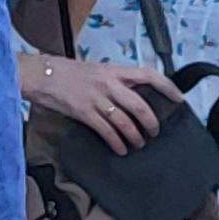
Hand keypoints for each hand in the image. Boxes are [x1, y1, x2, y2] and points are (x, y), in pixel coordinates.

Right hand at [26, 56, 175, 154]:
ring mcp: (96, 98)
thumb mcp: (94, 70)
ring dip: (135, 136)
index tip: (178, 98)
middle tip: (154, 132)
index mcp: (113, 70)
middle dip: (151, 122)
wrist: (40, 75)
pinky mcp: (84, 112)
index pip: (148, 75)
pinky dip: (116, 143)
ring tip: (138, 144)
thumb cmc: (64, 72)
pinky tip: (120, 149)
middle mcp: (108, 83)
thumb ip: (112, 81)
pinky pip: (107, 131)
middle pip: (140, 105)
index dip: (167, 87)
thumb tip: (130, 96)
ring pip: (125, 122)